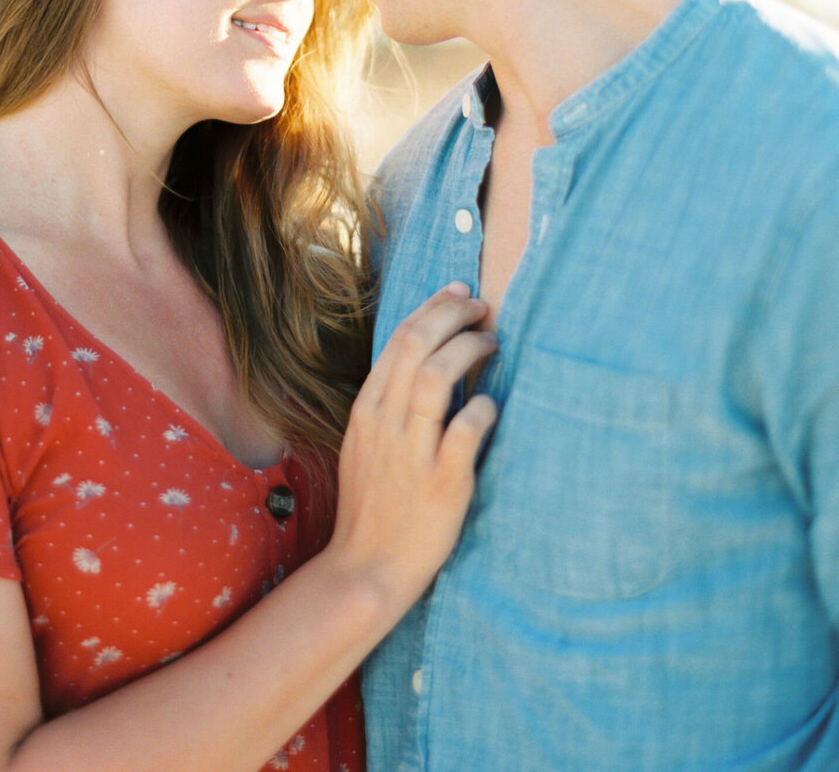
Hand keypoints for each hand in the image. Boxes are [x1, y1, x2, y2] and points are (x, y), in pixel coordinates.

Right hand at [324, 283, 496, 611]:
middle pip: (418, 344)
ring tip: (493, 344)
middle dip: (453, 315)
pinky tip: (493, 405)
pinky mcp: (442, 482)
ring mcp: (412, 450)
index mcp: (368, 408)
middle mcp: (386, 421)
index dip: (433, 309)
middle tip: (482, 308)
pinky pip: (466, 429)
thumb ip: (392, 402)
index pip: (399, 338)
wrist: (369, 566)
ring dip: (470, 350)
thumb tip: (430, 360)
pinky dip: (483, 407)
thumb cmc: (375, 504)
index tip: (459, 294)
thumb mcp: (368, 443)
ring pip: (438, 376)